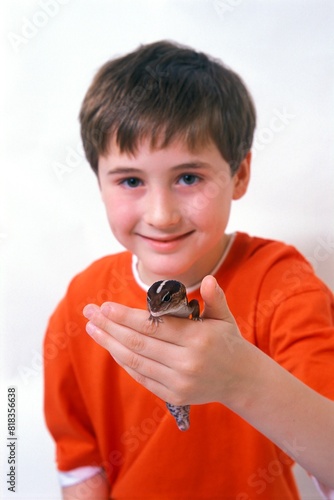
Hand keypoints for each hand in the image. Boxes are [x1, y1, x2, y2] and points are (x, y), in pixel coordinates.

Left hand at [83, 275, 248, 405]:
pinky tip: (111, 347)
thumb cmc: (227, 342)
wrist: (241, 379)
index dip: (126, 316)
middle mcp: (187, 362)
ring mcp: (179, 381)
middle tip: (89, 313)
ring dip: (110, 344)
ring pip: (135, 361)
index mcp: (198, 338)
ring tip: (92, 329)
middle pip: (138, 343)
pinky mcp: (174, 395)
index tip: (105, 307)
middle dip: (110, 327)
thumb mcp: (224, 317)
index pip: (153, 326)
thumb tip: (208, 279)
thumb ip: (215, 298)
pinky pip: (142, 377)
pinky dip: (124, 361)